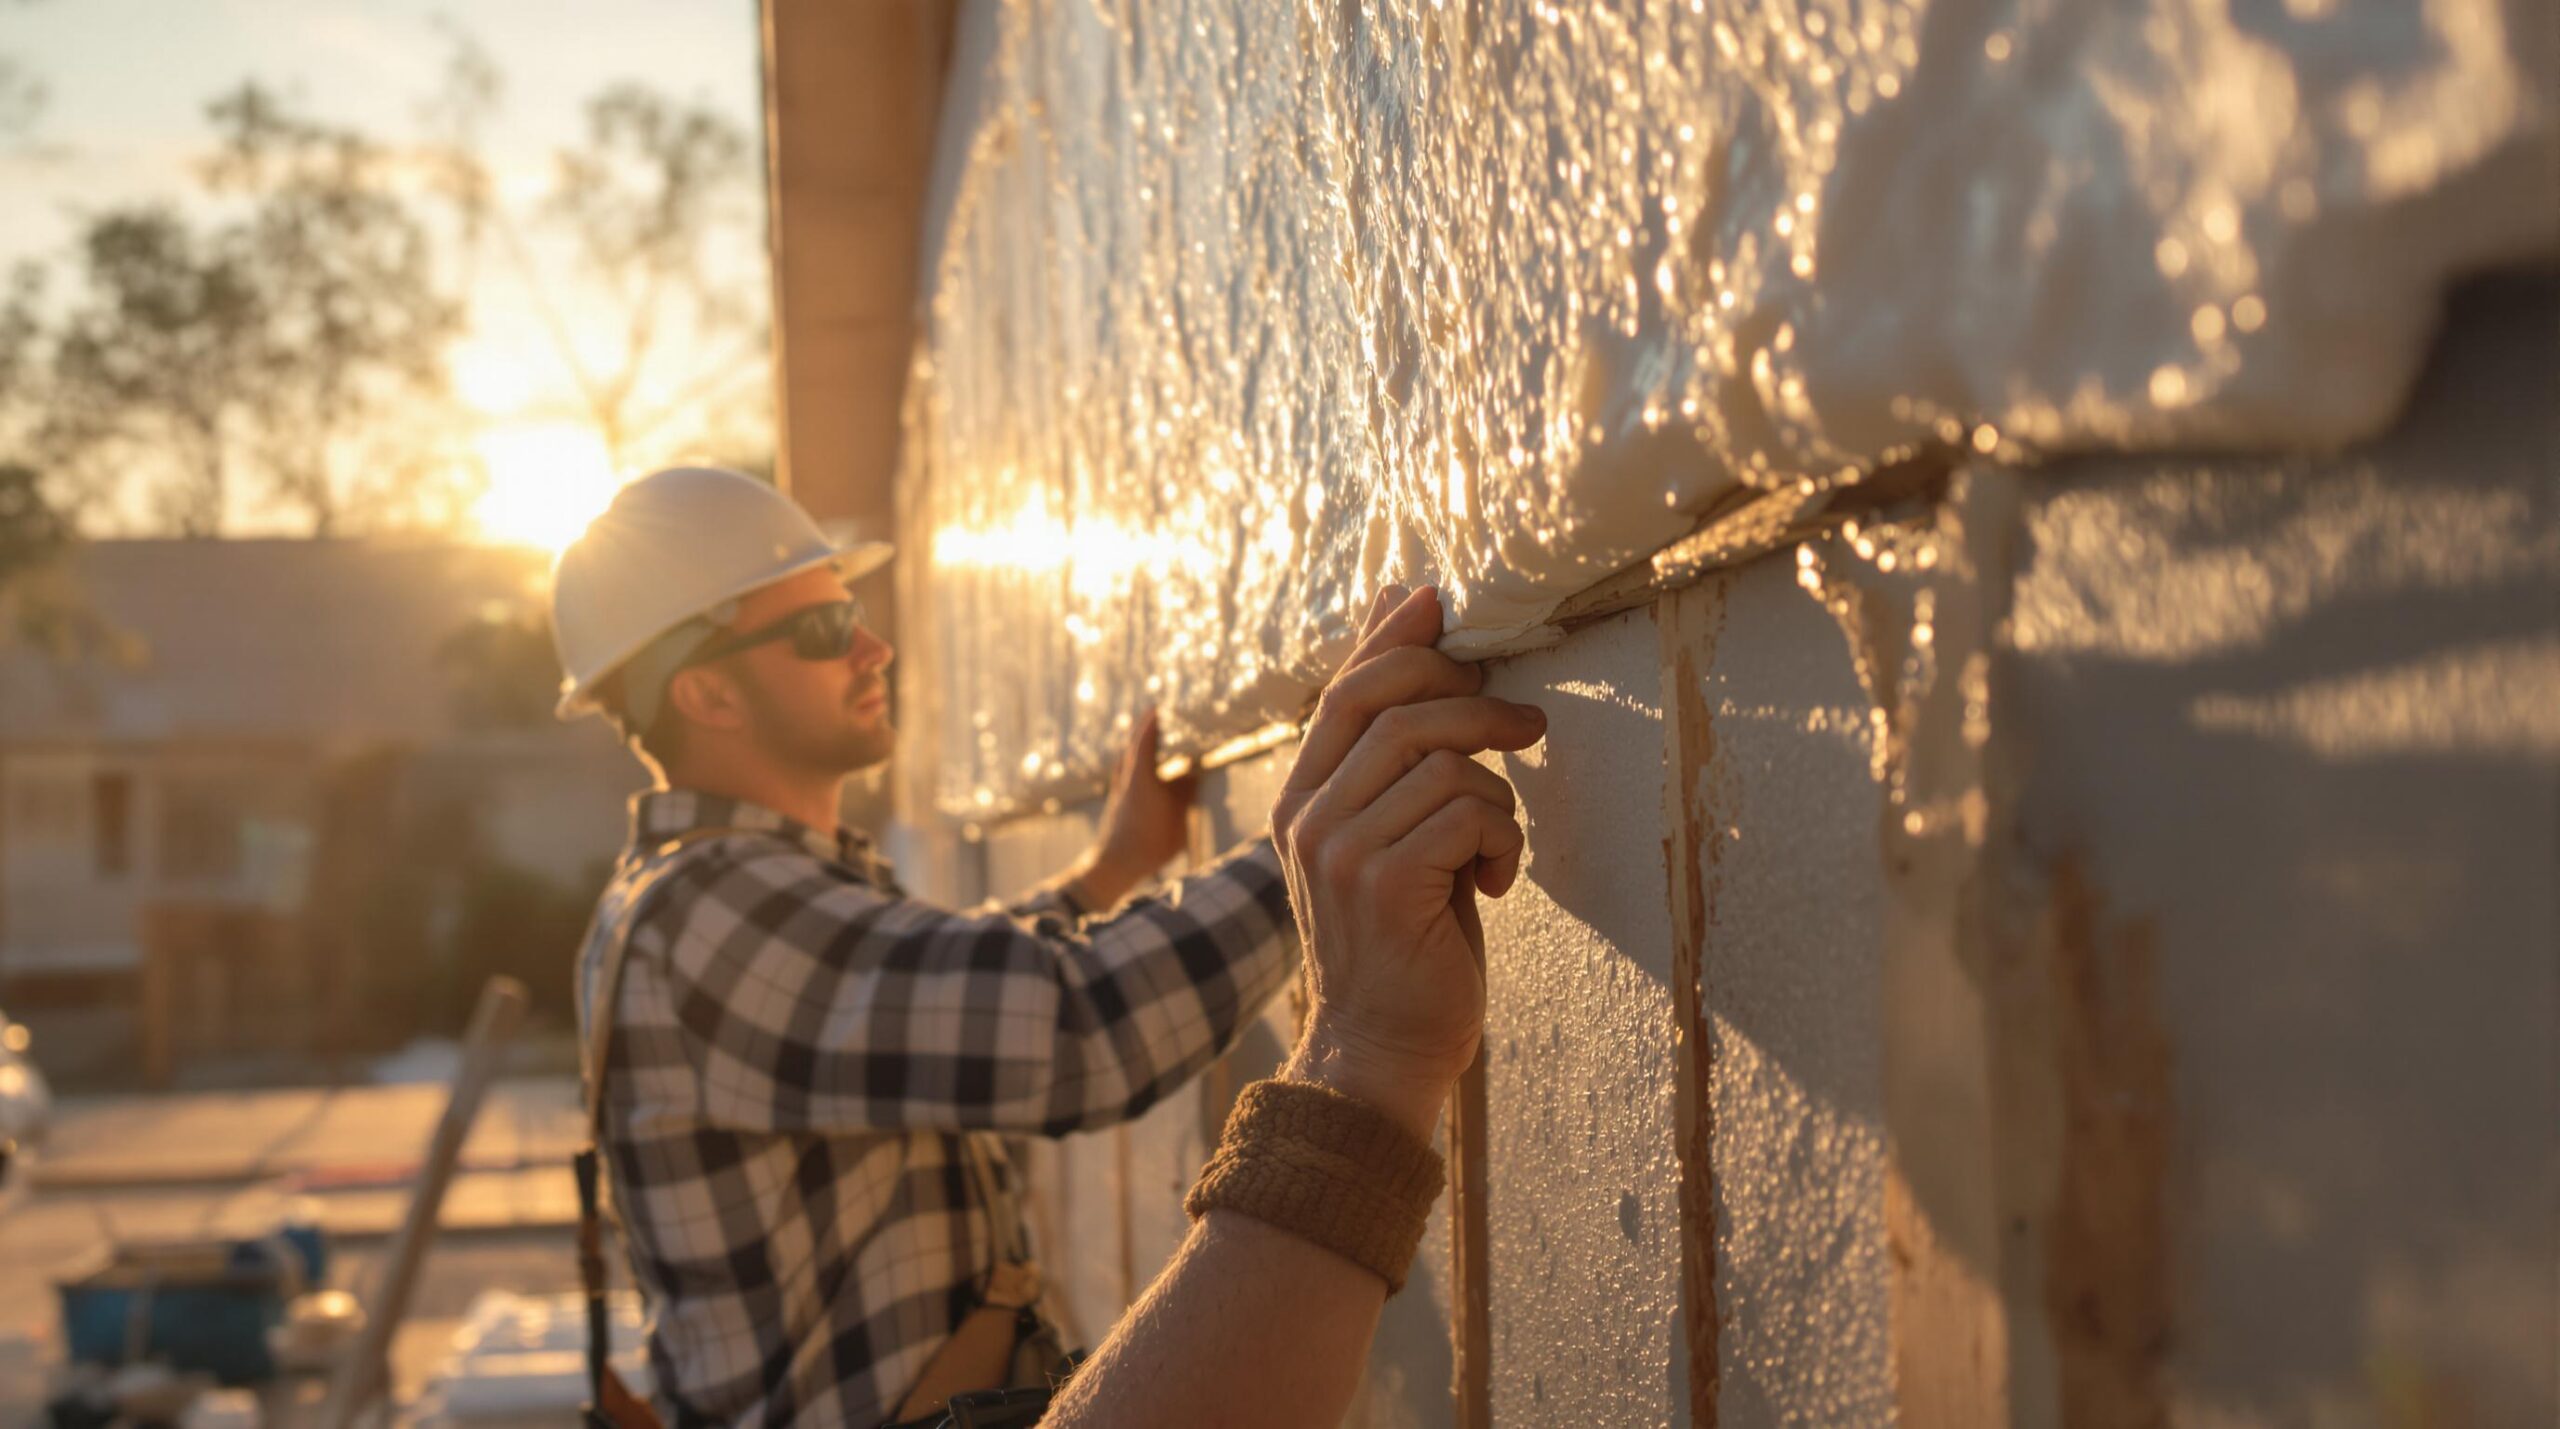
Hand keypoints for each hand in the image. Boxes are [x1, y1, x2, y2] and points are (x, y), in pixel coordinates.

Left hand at [1073, 708, 1200, 909]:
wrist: (1116, 863)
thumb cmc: (1150, 841)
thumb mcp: (1178, 816)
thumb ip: (1186, 792)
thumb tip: (1196, 773)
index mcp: (1140, 773)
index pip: (1147, 736)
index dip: (1156, 719)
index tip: (1167, 704)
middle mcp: (1126, 773)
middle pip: (1135, 741)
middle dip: (1148, 725)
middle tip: (1163, 712)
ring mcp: (1119, 784)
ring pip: (1129, 754)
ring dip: (1141, 741)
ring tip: (1157, 733)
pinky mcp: (1117, 796)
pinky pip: (1127, 768)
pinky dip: (1137, 759)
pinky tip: (1148, 764)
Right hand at [1271, 585, 1544, 1137]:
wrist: (1383, 1049)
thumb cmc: (1404, 939)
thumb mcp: (1390, 836)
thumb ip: (1394, 758)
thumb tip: (1410, 645)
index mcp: (1299, 799)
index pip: (1344, 688)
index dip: (1394, 637)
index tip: (1441, 603)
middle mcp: (1307, 817)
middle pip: (1389, 703)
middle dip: (1470, 697)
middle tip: (1525, 724)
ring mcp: (1340, 849)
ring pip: (1441, 758)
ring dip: (1498, 792)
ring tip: (1502, 838)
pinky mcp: (1385, 882)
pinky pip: (1467, 812)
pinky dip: (1505, 839)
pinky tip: (1497, 882)